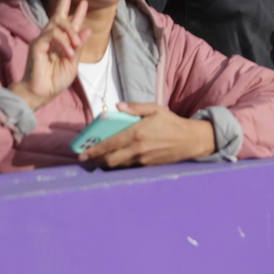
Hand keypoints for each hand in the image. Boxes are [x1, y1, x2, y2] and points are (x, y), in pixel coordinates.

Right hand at [9, 0, 89, 109]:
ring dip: (71, 34)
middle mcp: (51, 37)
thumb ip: (79, 46)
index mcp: (62, 42)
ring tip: (74, 49)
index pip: (69, 22)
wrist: (42, 93)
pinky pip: (52, 35)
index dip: (77, 10)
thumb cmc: (56, 80)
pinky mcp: (37, 44)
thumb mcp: (74, 63)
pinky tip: (67, 52)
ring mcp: (43, 39)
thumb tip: (87, 28)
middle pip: (58, 12)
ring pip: (58, 24)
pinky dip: (63, 43)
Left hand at [80, 101, 216, 166]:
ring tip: (99, 160)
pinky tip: (116, 160)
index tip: (82, 154)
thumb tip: (117, 106)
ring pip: (118, 165)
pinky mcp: (148, 166)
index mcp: (137, 133)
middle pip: (110, 160)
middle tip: (87, 159)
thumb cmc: (172, 123)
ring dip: (106, 163)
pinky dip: (120, 165)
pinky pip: (129, 167)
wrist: (191, 140)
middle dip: (96, 161)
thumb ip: (135, 107)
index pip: (109, 144)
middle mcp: (138, 149)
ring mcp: (143, 159)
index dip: (93, 150)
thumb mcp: (155, 109)